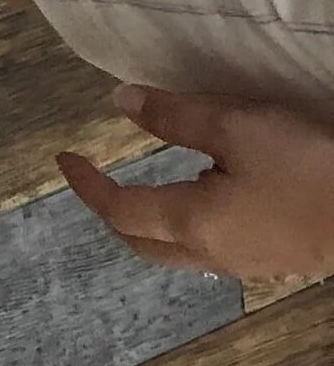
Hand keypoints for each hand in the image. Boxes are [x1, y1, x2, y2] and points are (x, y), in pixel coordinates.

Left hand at [59, 86, 333, 283]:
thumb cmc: (303, 167)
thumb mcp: (237, 126)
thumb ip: (176, 116)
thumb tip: (119, 102)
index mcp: (192, 222)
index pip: (121, 210)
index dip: (87, 185)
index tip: (63, 158)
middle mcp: (213, 253)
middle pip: (144, 242)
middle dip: (113, 213)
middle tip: (96, 179)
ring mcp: (247, 263)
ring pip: (179, 251)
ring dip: (149, 224)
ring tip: (143, 186)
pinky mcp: (276, 259)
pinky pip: (211, 249)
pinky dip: (186, 227)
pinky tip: (204, 199)